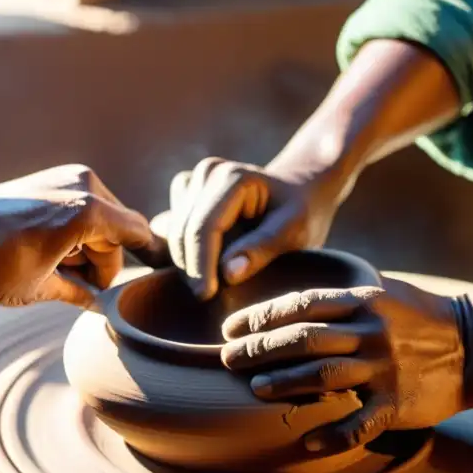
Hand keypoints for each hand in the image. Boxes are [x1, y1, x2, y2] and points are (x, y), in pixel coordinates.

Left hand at [0, 164, 160, 307]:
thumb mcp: (41, 288)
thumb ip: (81, 293)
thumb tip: (99, 304)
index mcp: (90, 212)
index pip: (140, 235)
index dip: (151, 259)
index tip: (157, 279)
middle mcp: (83, 186)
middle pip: (117, 233)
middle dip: (103, 264)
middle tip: (78, 291)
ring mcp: (65, 178)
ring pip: (98, 223)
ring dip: (86, 251)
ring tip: (55, 273)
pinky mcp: (48, 181)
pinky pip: (78, 211)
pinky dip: (73, 235)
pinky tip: (49, 255)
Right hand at [160, 157, 342, 298]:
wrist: (301, 190)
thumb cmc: (303, 211)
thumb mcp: (295, 231)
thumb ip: (262, 250)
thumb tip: (227, 275)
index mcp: (233, 178)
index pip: (203, 228)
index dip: (201, 266)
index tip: (207, 296)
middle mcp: (207, 173)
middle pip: (182, 231)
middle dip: (191, 269)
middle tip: (209, 300)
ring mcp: (193, 182)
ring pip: (171, 232)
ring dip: (186, 261)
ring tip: (213, 283)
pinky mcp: (186, 195)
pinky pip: (169, 230)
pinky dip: (182, 252)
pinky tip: (203, 268)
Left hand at [220, 279, 465, 454]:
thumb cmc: (418, 317)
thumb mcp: (380, 293)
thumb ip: (337, 300)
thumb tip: (283, 308)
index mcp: (362, 301)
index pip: (300, 305)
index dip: (261, 316)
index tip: (230, 328)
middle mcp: (370, 332)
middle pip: (304, 339)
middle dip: (260, 349)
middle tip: (228, 360)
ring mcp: (384, 368)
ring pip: (324, 376)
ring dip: (285, 383)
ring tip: (255, 389)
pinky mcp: (398, 403)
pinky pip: (360, 423)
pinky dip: (332, 435)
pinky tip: (307, 443)